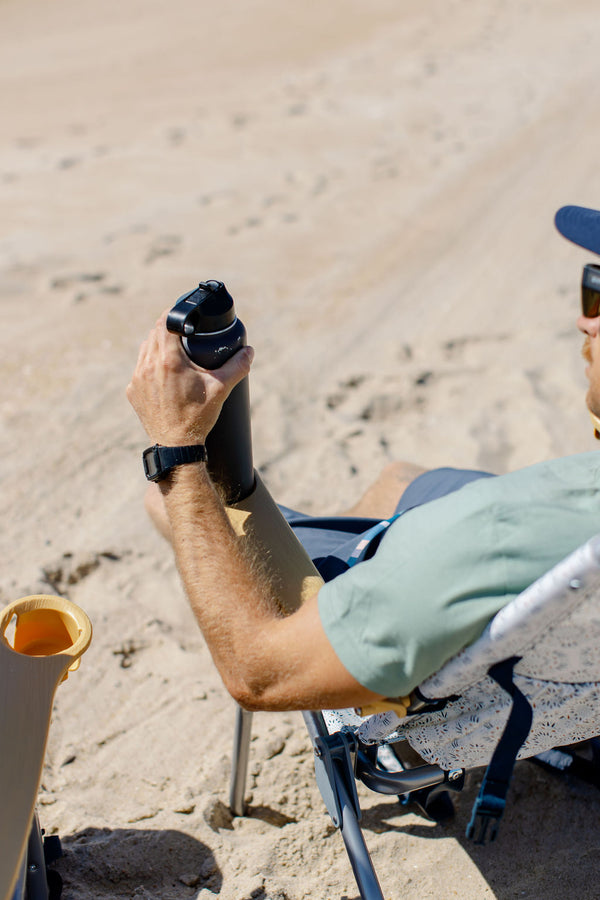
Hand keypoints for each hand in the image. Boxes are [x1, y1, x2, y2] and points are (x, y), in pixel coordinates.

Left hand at [127, 310, 253, 444]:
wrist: (176, 446)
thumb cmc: (197, 417)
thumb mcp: (221, 389)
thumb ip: (237, 366)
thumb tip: (249, 351)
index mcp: (169, 360)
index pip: (165, 323)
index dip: (173, 314)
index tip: (182, 314)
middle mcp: (148, 366)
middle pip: (154, 334)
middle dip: (167, 329)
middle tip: (183, 332)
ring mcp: (137, 379)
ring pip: (145, 349)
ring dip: (157, 345)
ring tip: (173, 350)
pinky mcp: (132, 391)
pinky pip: (140, 368)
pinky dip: (150, 365)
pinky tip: (163, 374)